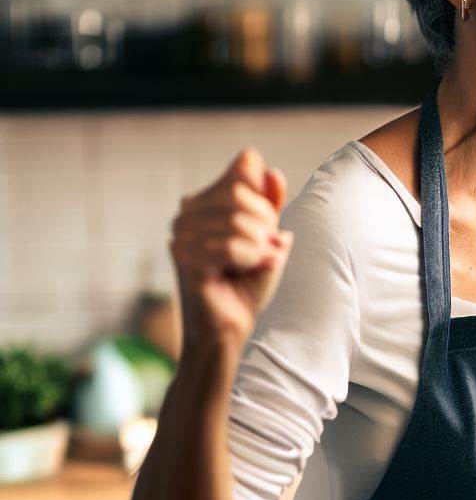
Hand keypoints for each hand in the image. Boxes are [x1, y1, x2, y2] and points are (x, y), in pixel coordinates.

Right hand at [169, 147, 293, 348]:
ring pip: (238, 222)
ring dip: (259, 247)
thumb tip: (271, 172)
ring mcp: (181, 235)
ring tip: (254, 264)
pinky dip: (252, 260)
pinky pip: (230, 248)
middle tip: (261, 252)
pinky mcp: (184, 260)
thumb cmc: (247, 282)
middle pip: (241, 194)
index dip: (266, 201)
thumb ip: (269, 202)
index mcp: (204, 200)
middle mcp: (186, 212)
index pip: (245, 170)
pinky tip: (250, 270)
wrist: (229, 329)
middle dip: (264, 225)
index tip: (265, 230)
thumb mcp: (267, 236)